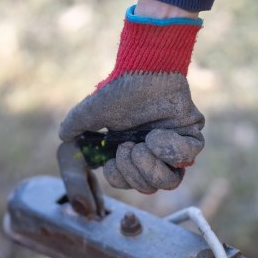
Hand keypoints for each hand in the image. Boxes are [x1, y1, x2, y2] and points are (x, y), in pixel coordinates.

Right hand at [59, 3, 204, 192]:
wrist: (143, 69)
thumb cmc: (119, 89)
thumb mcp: (90, 113)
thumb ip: (75, 127)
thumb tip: (65, 138)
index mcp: (134, 154)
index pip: (131, 185)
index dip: (120, 179)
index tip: (111, 161)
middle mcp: (155, 155)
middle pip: (151, 188)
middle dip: (134, 172)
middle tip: (127, 148)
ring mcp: (174, 147)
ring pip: (171, 181)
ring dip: (150, 166)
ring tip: (142, 144)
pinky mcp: (192, 136)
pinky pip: (187, 158)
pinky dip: (169, 149)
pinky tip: (157, 133)